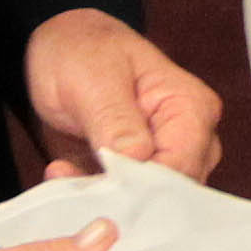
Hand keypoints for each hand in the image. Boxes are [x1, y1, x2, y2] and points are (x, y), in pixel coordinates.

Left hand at [25, 6, 224, 179]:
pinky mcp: (137, 172)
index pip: (182, 165)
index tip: (101, 187)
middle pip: (171, 191)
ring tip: (64, 172)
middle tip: (73, 182)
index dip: (144, 185)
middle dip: (122, 194)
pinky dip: (93, 194)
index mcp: (190, 107)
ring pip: (147, 201)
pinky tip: (64, 173)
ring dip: (103, 196)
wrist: (60, 49)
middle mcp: (188, 137)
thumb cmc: (83, 50)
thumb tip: (138, 158)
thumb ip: (117, 120)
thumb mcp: (94, 78)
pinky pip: (124, 199)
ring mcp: (165, 156)